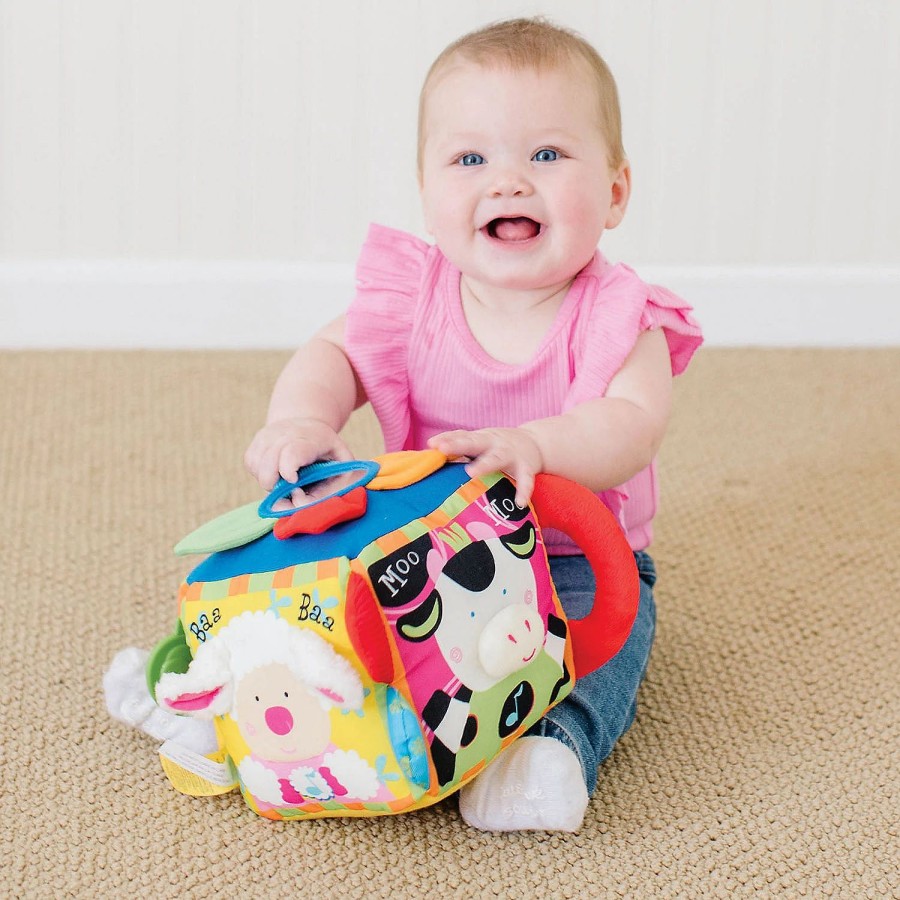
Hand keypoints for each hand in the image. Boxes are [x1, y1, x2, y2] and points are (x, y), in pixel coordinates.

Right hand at [244, 417, 352, 491]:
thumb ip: (330, 487)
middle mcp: (288, 433)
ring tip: (285, 479)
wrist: (310, 425)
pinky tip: (275, 471)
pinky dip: (259, 473)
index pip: (293, 452)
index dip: (288, 468)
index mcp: (314, 438)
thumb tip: (298, 501)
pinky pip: (250, 463)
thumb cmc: (329, 452)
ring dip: (268, 480)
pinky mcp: (257, 439)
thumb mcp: (343, 465)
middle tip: (291, 488)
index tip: (293, 481)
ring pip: (256, 465)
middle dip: (276, 484)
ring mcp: (270, 434)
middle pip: (270, 463)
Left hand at [427, 427, 543, 506]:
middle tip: (442, 449)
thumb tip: (427, 459)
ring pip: (497, 458)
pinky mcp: (526, 467)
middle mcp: (494, 443)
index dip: (447, 439)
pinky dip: (523, 490)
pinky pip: (525, 479)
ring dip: (484, 464)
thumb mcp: (480, 444)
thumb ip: (459, 450)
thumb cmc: (498, 447)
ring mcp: (511, 454)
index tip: (431, 444)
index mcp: (481, 438)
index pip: (461, 436)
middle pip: (474, 442)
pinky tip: (519, 503)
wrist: (536, 443)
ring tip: (471, 473)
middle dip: (458, 445)